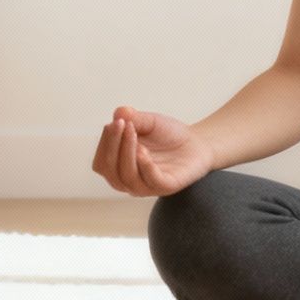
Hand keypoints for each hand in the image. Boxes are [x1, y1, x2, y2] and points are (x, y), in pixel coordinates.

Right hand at [90, 105, 211, 196]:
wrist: (197, 142)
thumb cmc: (168, 134)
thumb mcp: (149, 122)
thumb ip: (134, 118)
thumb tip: (118, 112)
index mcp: (120, 167)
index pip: (102, 161)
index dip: (105, 142)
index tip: (116, 121)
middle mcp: (130, 179)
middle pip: (109, 170)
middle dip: (112, 146)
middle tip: (122, 124)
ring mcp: (147, 185)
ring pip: (127, 177)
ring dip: (126, 153)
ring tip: (133, 132)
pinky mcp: (167, 187)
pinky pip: (151, 181)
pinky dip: (144, 166)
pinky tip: (144, 150)